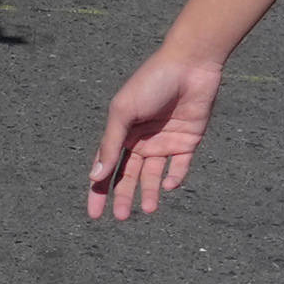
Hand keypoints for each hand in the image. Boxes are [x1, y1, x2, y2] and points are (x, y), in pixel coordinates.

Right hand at [89, 53, 224, 220]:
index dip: (99, 190)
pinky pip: (179, 167)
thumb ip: (111, 143)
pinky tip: (168, 186)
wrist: (190, 65)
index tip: (94, 214)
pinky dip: (174, 178)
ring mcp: (165, 142)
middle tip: (121, 217)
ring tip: (147, 210)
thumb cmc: (151, 82)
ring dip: (149, 193)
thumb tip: (95, 176)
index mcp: (121, 132)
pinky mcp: (188, 142)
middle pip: (129, 176)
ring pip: (154, 176)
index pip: (106, 167)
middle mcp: (141, 140)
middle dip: (123, 197)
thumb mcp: (124, 111)